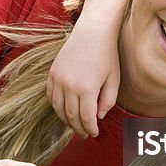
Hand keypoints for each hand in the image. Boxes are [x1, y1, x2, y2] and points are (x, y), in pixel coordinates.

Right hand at [46, 21, 120, 137]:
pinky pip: (51, 96)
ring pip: (58, 108)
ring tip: (75, 124)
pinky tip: (64, 109)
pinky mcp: (52, 73)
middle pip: (71, 116)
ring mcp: (58, 79)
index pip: (86, 118)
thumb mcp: (114, 79)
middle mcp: (69, 85)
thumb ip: (108, 101)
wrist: (92, 31)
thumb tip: (98, 117)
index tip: (94, 133)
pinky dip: (56, 106)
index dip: (90, 129)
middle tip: (85, 133)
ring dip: (66, 119)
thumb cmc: (107, 55)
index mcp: (87, 88)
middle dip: (78, 128)